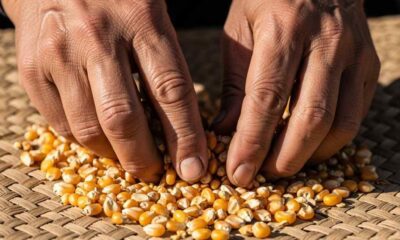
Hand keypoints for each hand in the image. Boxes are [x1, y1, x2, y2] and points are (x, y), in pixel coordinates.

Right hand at [3, 0, 206, 181]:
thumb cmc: (115, 1)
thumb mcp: (151, 17)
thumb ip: (165, 65)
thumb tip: (181, 127)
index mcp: (141, 21)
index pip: (171, 91)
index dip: (186, 136)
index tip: (193, 168)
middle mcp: (98, 38)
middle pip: (125, 119)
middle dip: (144, 158)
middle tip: (156, 173)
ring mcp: (60, 54)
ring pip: (89, 128)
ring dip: (114, 156)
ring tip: (128, 158)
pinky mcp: (32, 69)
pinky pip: (60, 124)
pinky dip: (84, 142)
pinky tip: (100, 138)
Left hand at [213, 0, 379, 186]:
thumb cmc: (267, 3)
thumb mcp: (238, 34)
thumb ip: (234, 86)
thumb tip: (226, 134)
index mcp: (284, 28)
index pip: (267, 98)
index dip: (252, 142)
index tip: (238, 173)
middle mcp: (326, 41)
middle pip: (310, 117)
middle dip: (284, 158)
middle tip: (261, 176)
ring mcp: (354, 53)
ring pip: (341, 123)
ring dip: (311, 156)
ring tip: (284, 165)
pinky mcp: (369, 65)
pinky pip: (357, 115)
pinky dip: (332, 140)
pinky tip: (309, 146)